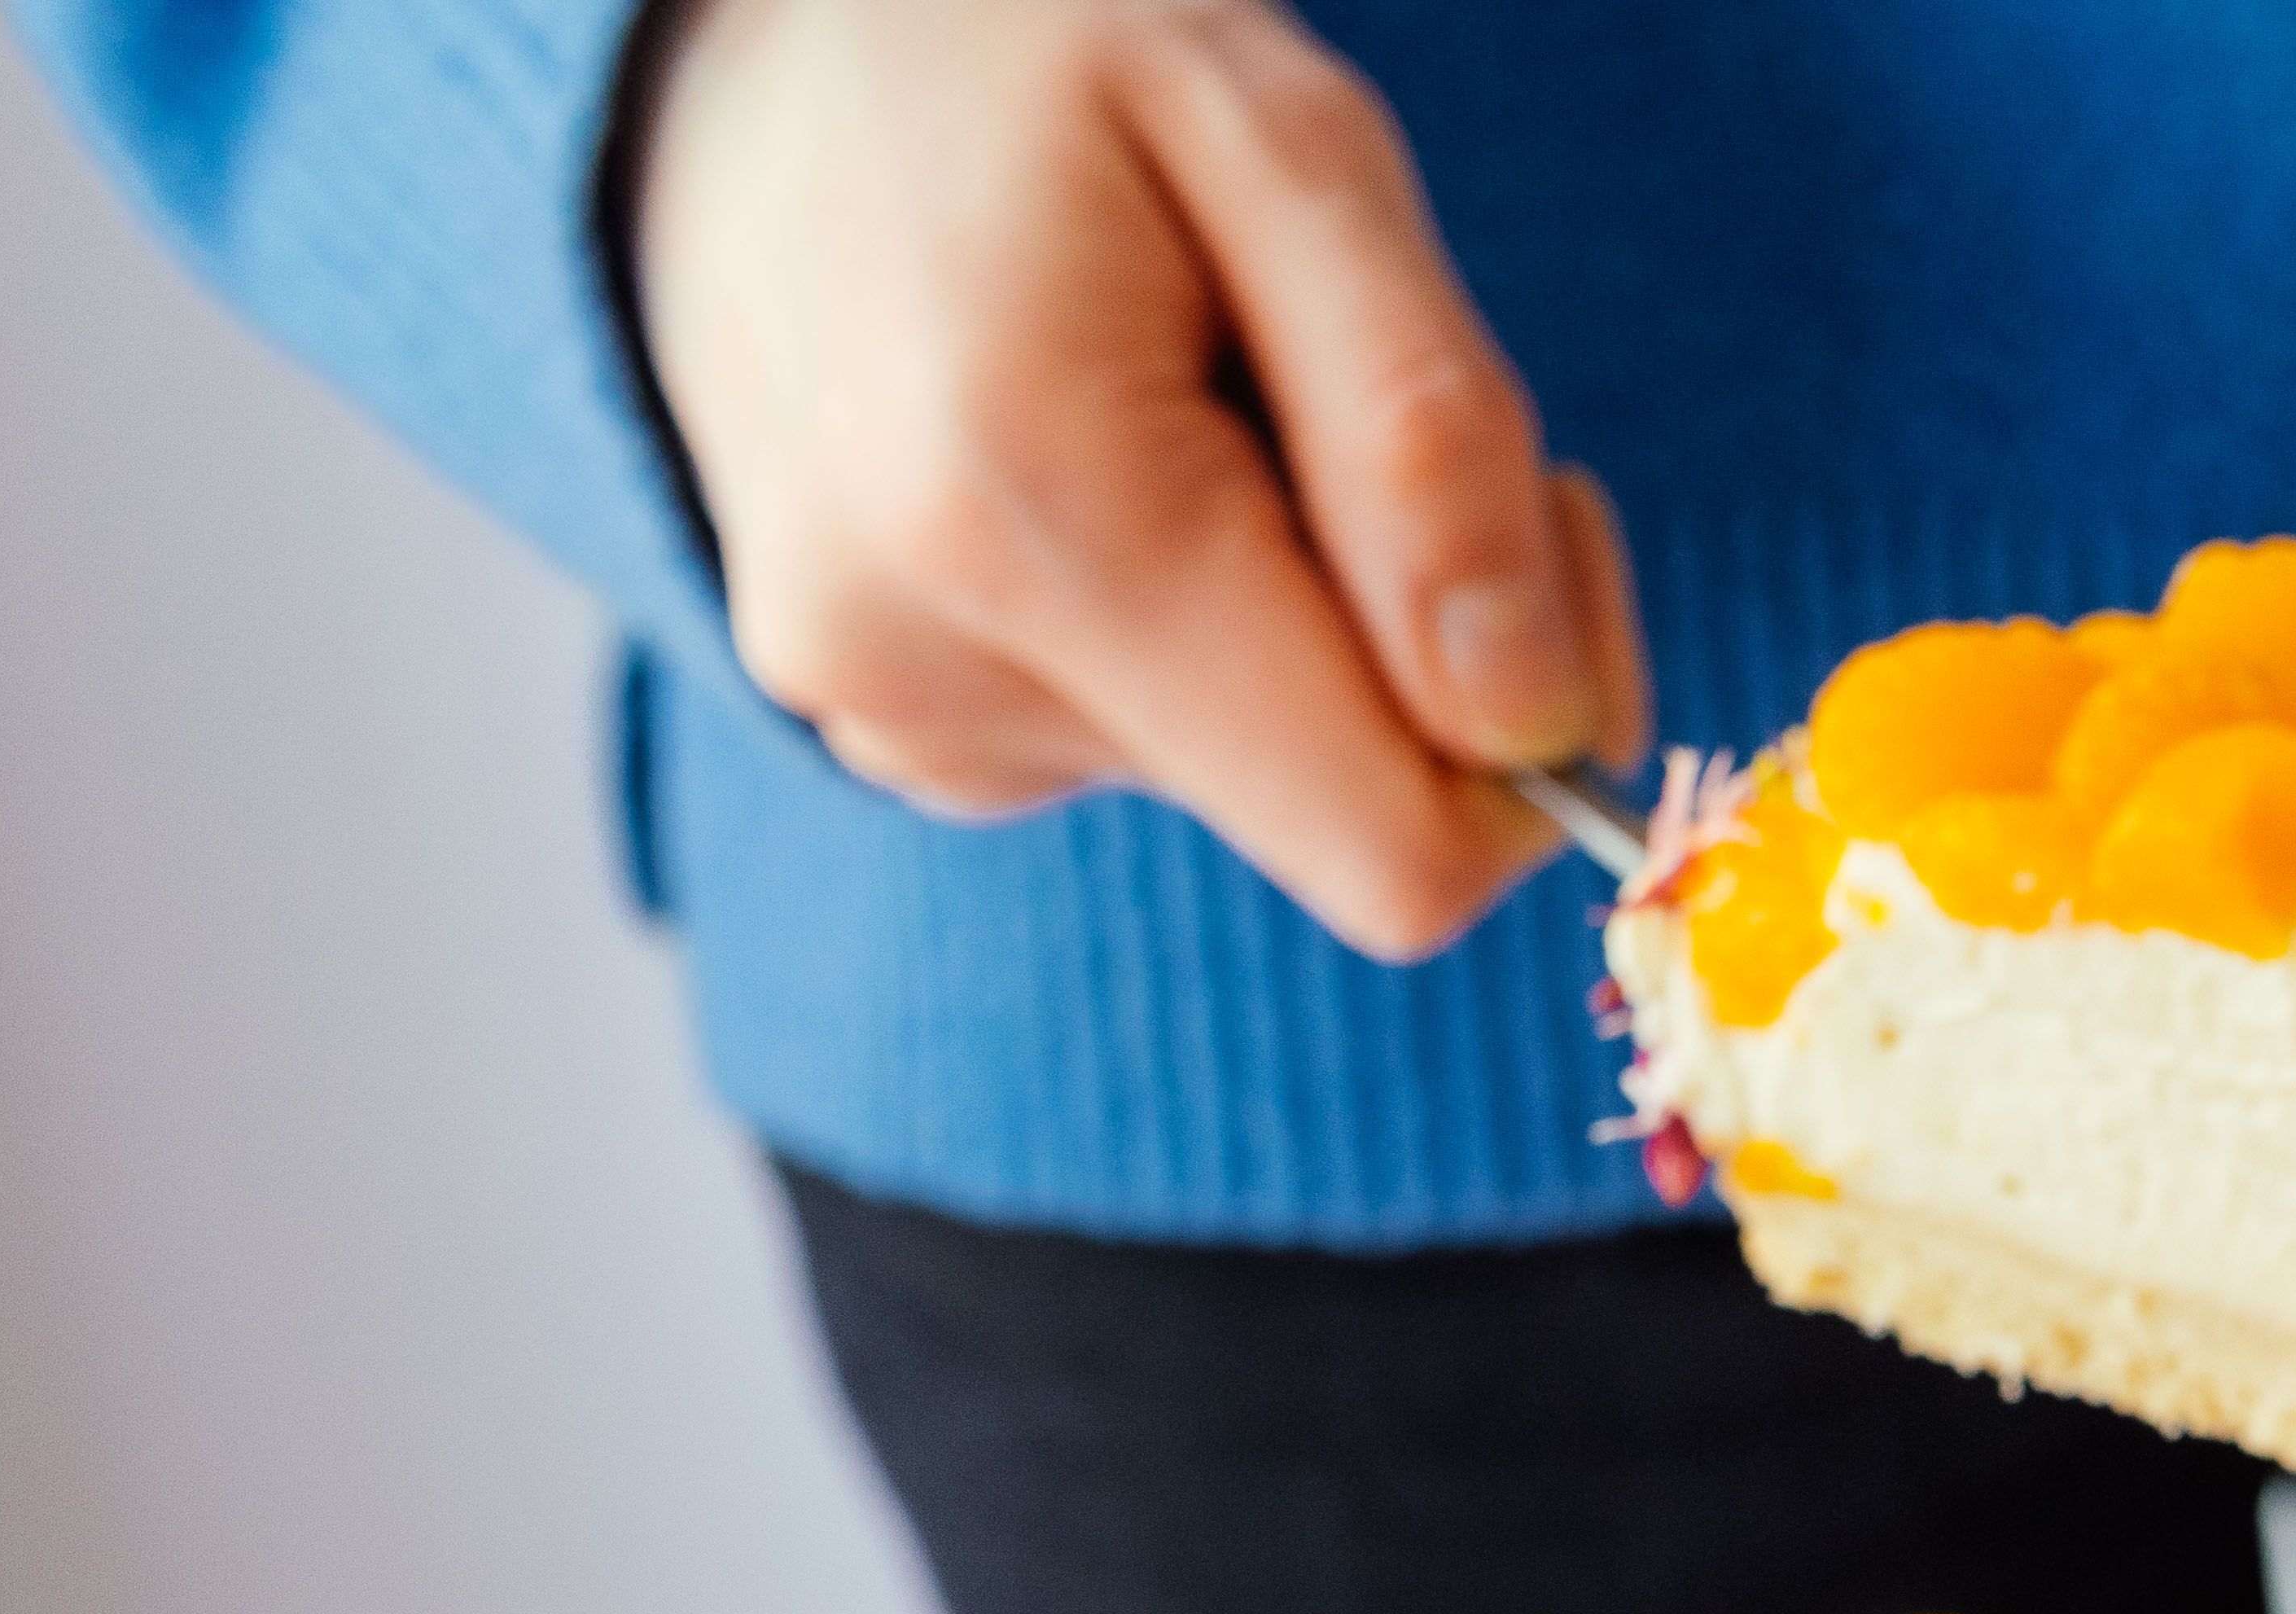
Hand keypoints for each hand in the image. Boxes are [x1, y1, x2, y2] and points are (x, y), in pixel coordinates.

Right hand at [627, 0, 1644, 959]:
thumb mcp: (1287, 151)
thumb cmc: (1034, 63)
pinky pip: (1154, 741)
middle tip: (1357, 397)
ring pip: (1256, 774)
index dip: (1539, 734)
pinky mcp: (897, 729)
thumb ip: (1428, 444)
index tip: (1540, 522)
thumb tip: (1528, 723)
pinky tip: (1105, 452)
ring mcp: (894, 717)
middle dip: (1424, 647)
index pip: (1402, 853)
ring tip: (1181, 388)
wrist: (755, 67)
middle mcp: (929, 664)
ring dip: (1296, 603)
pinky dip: (1197, 619)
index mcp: (1032, 510)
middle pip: (1347, 815)